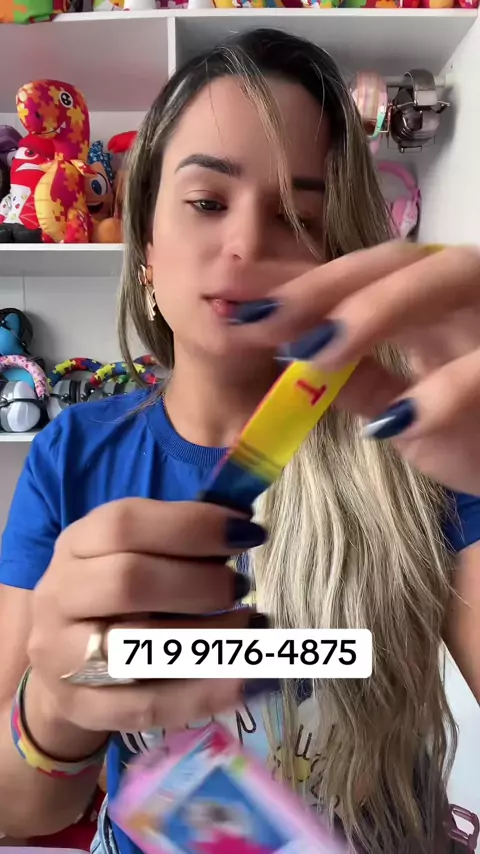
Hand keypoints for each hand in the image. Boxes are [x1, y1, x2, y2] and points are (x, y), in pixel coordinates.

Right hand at [28, 498, 266, 734]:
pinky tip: (250, 681)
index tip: (246, 532)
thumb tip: (244, 523)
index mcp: (77, 544)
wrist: (63, 662)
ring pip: (135, 648)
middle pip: (128, 582)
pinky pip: (147, 705)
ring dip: (208, 638)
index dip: (192, 526)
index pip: (125, 524)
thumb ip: (178, 537)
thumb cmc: (113, 595)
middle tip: (241, 586)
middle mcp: (61, 595)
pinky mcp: (81, 707)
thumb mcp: (131, 552)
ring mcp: (63, 656)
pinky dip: (204, 694)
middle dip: (199, 583)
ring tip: (253, 628)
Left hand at [231, 242, 479, 495]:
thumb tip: (286, 350)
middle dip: (326, 289)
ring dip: (376, 314)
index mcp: (432, 299)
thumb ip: (352, 377)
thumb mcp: (398, 407)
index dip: (296, 281)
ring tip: (313, 353)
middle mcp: (469, 290)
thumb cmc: (472, 433)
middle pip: (400, 262)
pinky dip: (443, 393)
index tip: (230, 294)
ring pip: (449, 281)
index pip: (360, 273)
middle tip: (258, 319)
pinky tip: (393, 425)